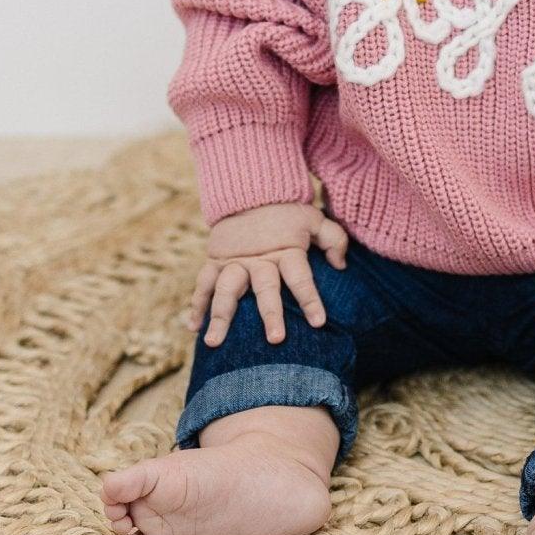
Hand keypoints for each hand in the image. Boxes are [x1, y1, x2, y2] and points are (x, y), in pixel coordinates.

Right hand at [187, 201, 350, 347]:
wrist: (249, 192)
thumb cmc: (286, 213)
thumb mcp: (314, 219)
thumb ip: (333, 239)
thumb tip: (341, 265)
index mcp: (286, 251)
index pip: (300, 277)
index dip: (310, 299)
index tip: (318, 323)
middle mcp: (259, 260)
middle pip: (266, 289)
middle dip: (270, 314)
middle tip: (275, 340)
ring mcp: (234, 262)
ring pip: (226, 290)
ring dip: (220, 316)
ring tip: (214, 342)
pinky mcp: (214, 261)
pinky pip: (203, 284)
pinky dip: (196, 304)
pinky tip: (193, 327)